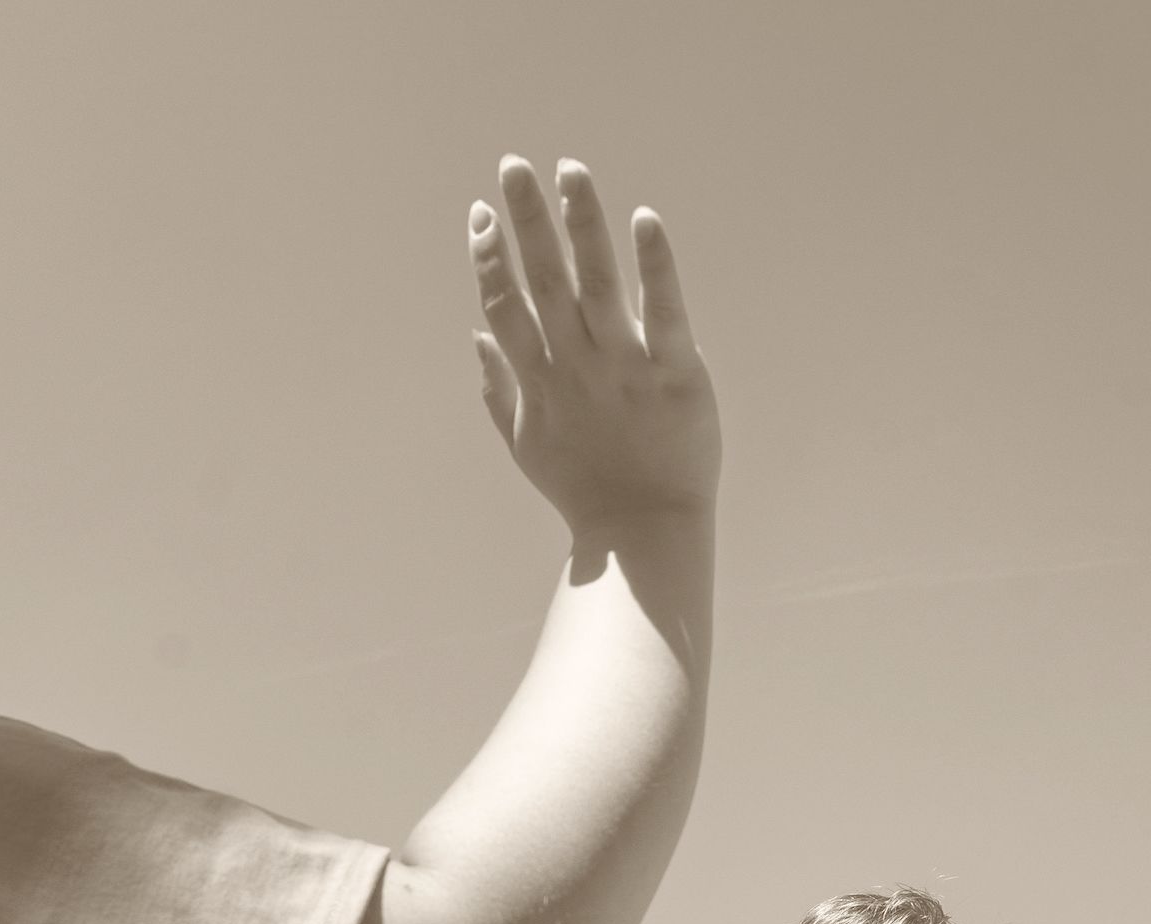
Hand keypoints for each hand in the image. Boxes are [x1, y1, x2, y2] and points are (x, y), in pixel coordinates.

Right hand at [468, 155, 719, 538]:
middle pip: (543, 282)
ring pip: (595, 284)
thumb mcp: (526, 440)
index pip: (505, 306)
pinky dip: (654, 265)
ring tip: (571, 170)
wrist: (642, 532)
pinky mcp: (675, 375)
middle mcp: (575, 366)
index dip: (489, 258)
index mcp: (539, 381)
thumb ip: (499, 386)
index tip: (481, 211)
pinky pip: (663, 312)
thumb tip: (476, 334)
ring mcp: (623, 369)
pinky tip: (644, 219)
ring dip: (581, 223)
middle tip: (512, 164)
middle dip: (525, 222)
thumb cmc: (583, 488)